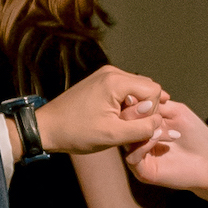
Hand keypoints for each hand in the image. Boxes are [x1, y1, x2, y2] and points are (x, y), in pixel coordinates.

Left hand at [27, 66, 167, 155]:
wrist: (46, 127)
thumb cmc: (76, 132)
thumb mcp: (113, 135)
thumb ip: (142, 128)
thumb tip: (160, 121)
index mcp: (115, 81)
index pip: (154, 90)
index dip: (152, 111)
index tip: (135, 127)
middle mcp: (112, 72)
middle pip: (147, 88)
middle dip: (144, 110)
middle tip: (128, 127)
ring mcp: (105, 75)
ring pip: (137, 91)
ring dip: (135, 109)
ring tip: (120, 125)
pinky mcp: (99, 83)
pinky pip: (125, 91)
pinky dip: (126, 106)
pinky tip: (116, 120)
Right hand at [124, 101, 207, 191]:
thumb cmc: (195, 136)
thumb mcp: (176, 112)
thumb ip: (156, 104)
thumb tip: (134, 94)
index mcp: (142, 125)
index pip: (127, 110)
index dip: (132, 101)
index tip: (142, 95)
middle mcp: (136, 140)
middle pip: (122, 124)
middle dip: (133, 112)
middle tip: (147, 108)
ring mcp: (138, 156)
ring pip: (125, 140)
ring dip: (140, 128)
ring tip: (158, 124)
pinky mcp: (143, 172)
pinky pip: (132, 157)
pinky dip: (142, 145)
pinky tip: (156, 137)